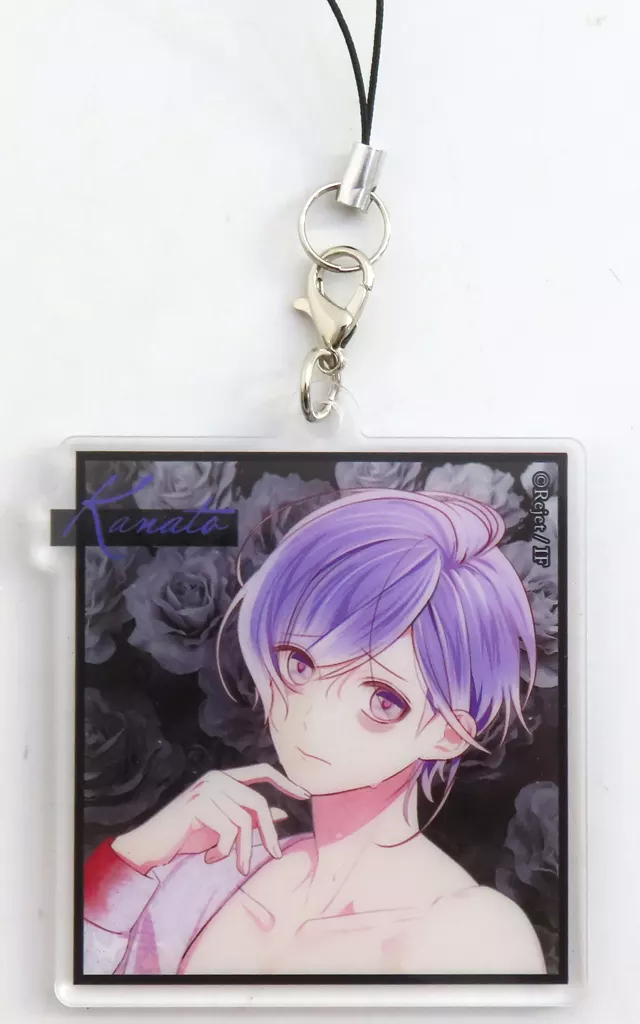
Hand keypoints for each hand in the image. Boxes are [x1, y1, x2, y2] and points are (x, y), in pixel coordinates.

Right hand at [111, 764, 308, 875]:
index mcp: (225, 779)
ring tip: (233, 865)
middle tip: (274, 856)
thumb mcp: (223, 827)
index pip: (262, 771)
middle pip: (258, 803)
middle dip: (268, 833)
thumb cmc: (187, 834)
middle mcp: (217, 778)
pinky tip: (209, 858)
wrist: (151, 843)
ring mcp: (207, 789)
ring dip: (242, 850)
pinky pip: (227, 832)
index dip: (285, 781)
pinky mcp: (199, 805)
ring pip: (244, 822)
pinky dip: (223, 851)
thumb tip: (283, 814)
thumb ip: (250, 818)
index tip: (305, 794)